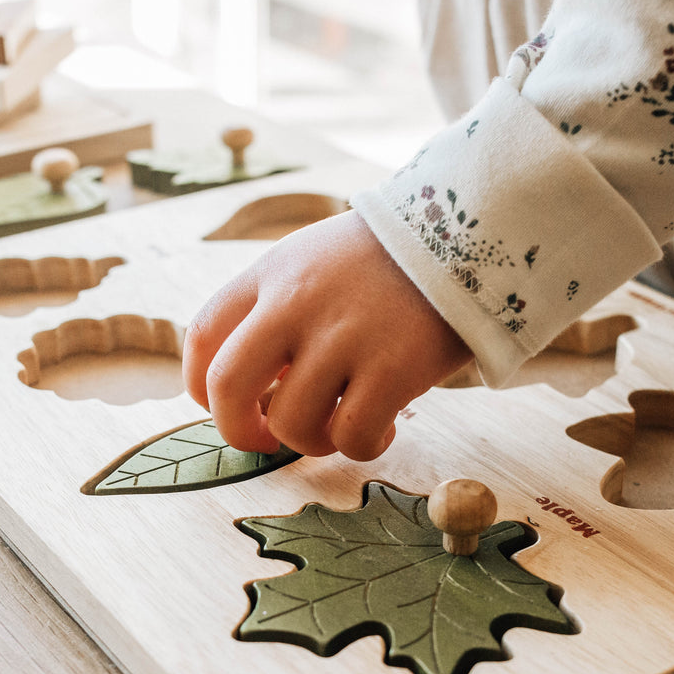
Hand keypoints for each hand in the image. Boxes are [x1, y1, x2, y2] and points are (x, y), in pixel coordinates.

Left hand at [183, 210, 472, 460]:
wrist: (471, 226)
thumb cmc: (387, 259)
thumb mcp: (313, 261)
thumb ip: (274, 312)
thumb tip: (253, 392)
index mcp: (270, 274)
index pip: (202, 339)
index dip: (203, 389)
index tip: (227, 406)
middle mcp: (296, 303)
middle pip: (228, 387)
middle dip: (238, 431)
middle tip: (265, 441)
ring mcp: (344, 336)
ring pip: (292, 424)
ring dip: (311, 442)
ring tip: (339, 427)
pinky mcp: (393, 367)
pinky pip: (352, 437)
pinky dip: (361, 447)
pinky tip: (382, 430)